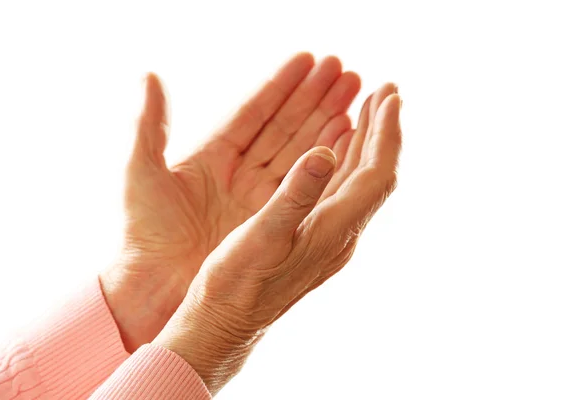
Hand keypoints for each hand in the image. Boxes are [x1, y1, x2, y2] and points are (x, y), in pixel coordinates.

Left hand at [100, 53, 360, 351]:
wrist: (154, 290)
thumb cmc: (144, 234)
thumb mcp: (142, 173)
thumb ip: (149, 124)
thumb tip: (148, 76)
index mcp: (211, 156)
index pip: (254, 111)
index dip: (281, 84)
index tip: (309, 59)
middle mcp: (238, 173)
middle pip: (283, 126)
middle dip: (314, 96)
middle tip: (344, 69)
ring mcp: (255, 198)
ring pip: (298, 151)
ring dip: (326, 121)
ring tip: (355, 95)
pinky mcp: (269, 222)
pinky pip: (303, 186)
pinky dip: (325, 161)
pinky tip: (347, 138)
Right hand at [153, 84, 400, 393]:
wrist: (224, 324)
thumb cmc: (237, 285)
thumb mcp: (262, 237)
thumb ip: (294, 196)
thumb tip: (325, 152)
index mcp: (334, 230)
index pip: (377, 174)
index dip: (386, 134)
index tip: (388, 96)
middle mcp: (341, 235)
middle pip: (375, 175)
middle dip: (382, 131)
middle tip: (385, 92)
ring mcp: (329, 239)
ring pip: (358, 182)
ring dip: (366, 144)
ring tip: (367, 111)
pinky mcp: (313, 241)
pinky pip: (339, 193)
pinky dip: (343, 163)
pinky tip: (335, 150)